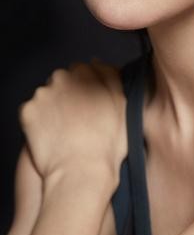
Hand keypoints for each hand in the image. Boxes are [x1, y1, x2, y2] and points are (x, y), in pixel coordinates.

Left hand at [18, 59, 126, 183]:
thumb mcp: (124, 105)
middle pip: (62, 81)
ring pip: (47, 96)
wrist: (81, 172)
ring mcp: (42, 94)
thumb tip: (98, 63)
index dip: (88, 88)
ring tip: (65, 130)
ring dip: (53, 107)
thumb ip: (111, 77)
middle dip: (68, 94)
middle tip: (78, 119)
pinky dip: (38, 121)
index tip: (90, 105)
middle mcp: (61, 77)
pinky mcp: (27, 112)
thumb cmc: (108, 143)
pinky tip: (51, 136)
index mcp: (86, 72)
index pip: (82, 70)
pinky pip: (32, 112)